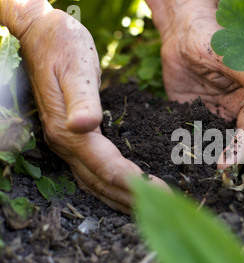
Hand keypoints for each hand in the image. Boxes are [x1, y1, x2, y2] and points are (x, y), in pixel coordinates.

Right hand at [17, 8, 166, 213]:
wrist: (40, 34)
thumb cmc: (62, 45)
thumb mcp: (76, 67)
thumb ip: (81, 99)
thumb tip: (83, 127)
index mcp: (69, 132)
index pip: (106, 168)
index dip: (133, 184)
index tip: (161, 194)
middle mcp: (66, 144)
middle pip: (101, 183)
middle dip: (132, 199)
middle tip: (164, 208)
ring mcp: (66, 143)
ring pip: (95, 182)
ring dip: (121, 198)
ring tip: (148, 208)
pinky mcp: (72, 138)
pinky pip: (93, 170)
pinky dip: (111, 185)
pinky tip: (127, 188)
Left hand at [147, 0, 243, 168]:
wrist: (179, 36)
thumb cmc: (206, 37)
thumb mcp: (224, 55)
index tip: (229, 162)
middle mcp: (238, 110)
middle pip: (241, 141)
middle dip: (233, 160)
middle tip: (219, 177)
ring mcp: (217, 116)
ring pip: (220, 143)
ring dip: (214, 159)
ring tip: (202, 176)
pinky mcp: (197, 119)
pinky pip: (198, 137)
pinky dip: (193, 150)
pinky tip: (185, 162)